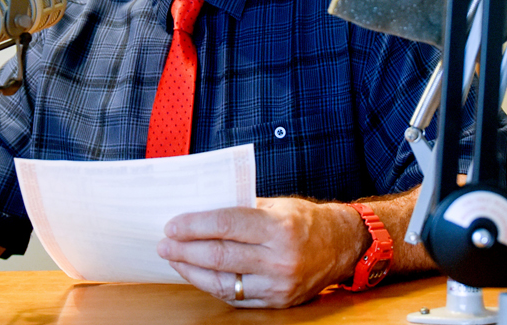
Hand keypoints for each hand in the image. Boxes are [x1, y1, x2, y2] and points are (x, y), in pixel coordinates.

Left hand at [156, 197, 365, 307]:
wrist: (342, 246)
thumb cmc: (304, 220)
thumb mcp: (276, 205)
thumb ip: (240, 209)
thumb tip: (198, 211)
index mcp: (278, 227)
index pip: (225, 225)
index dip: (193, 225)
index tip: (171, 225)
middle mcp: (279, 258)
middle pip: (219, 256)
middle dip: (185, 251)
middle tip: (164, 245)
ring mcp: (279, 284)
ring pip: (224, 282)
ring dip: (192, 272)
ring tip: (175, 261)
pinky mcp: (278, 302)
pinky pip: (237, 297)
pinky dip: (213, 286)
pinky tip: (198, 275)